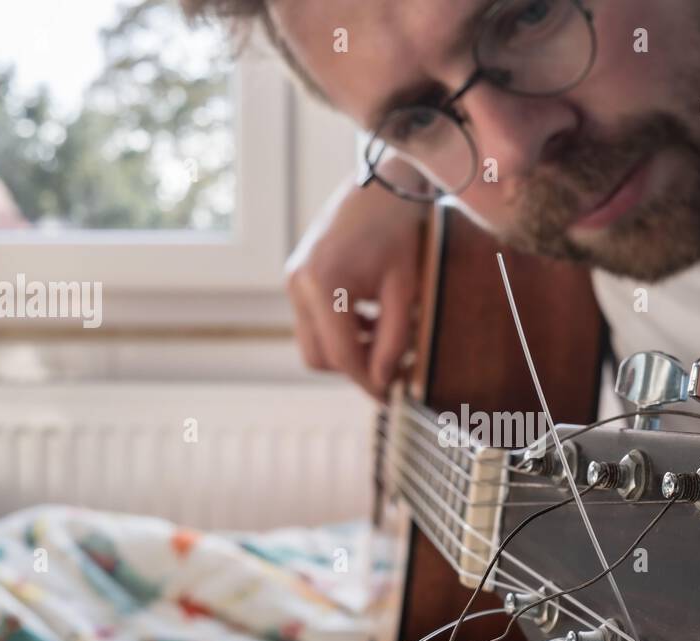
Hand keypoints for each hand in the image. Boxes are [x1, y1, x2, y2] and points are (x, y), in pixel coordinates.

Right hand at [285, 174, 427, 396]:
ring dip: (349, 348)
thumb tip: (384, 380)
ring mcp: (294, 281)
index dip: (366, 381)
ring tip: (387, 332)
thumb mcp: (405, 289)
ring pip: (314, 342)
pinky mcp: (299, 278)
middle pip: (318, 356)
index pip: (341, 354)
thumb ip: (395, 338)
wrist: (382, 184)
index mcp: (322, 284)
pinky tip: (372, 316)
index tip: (389, 396)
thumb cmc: (398, 231)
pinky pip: (315, 322)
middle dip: (354, 367)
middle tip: (392, 367)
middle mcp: (299, 284)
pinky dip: (342, 330)